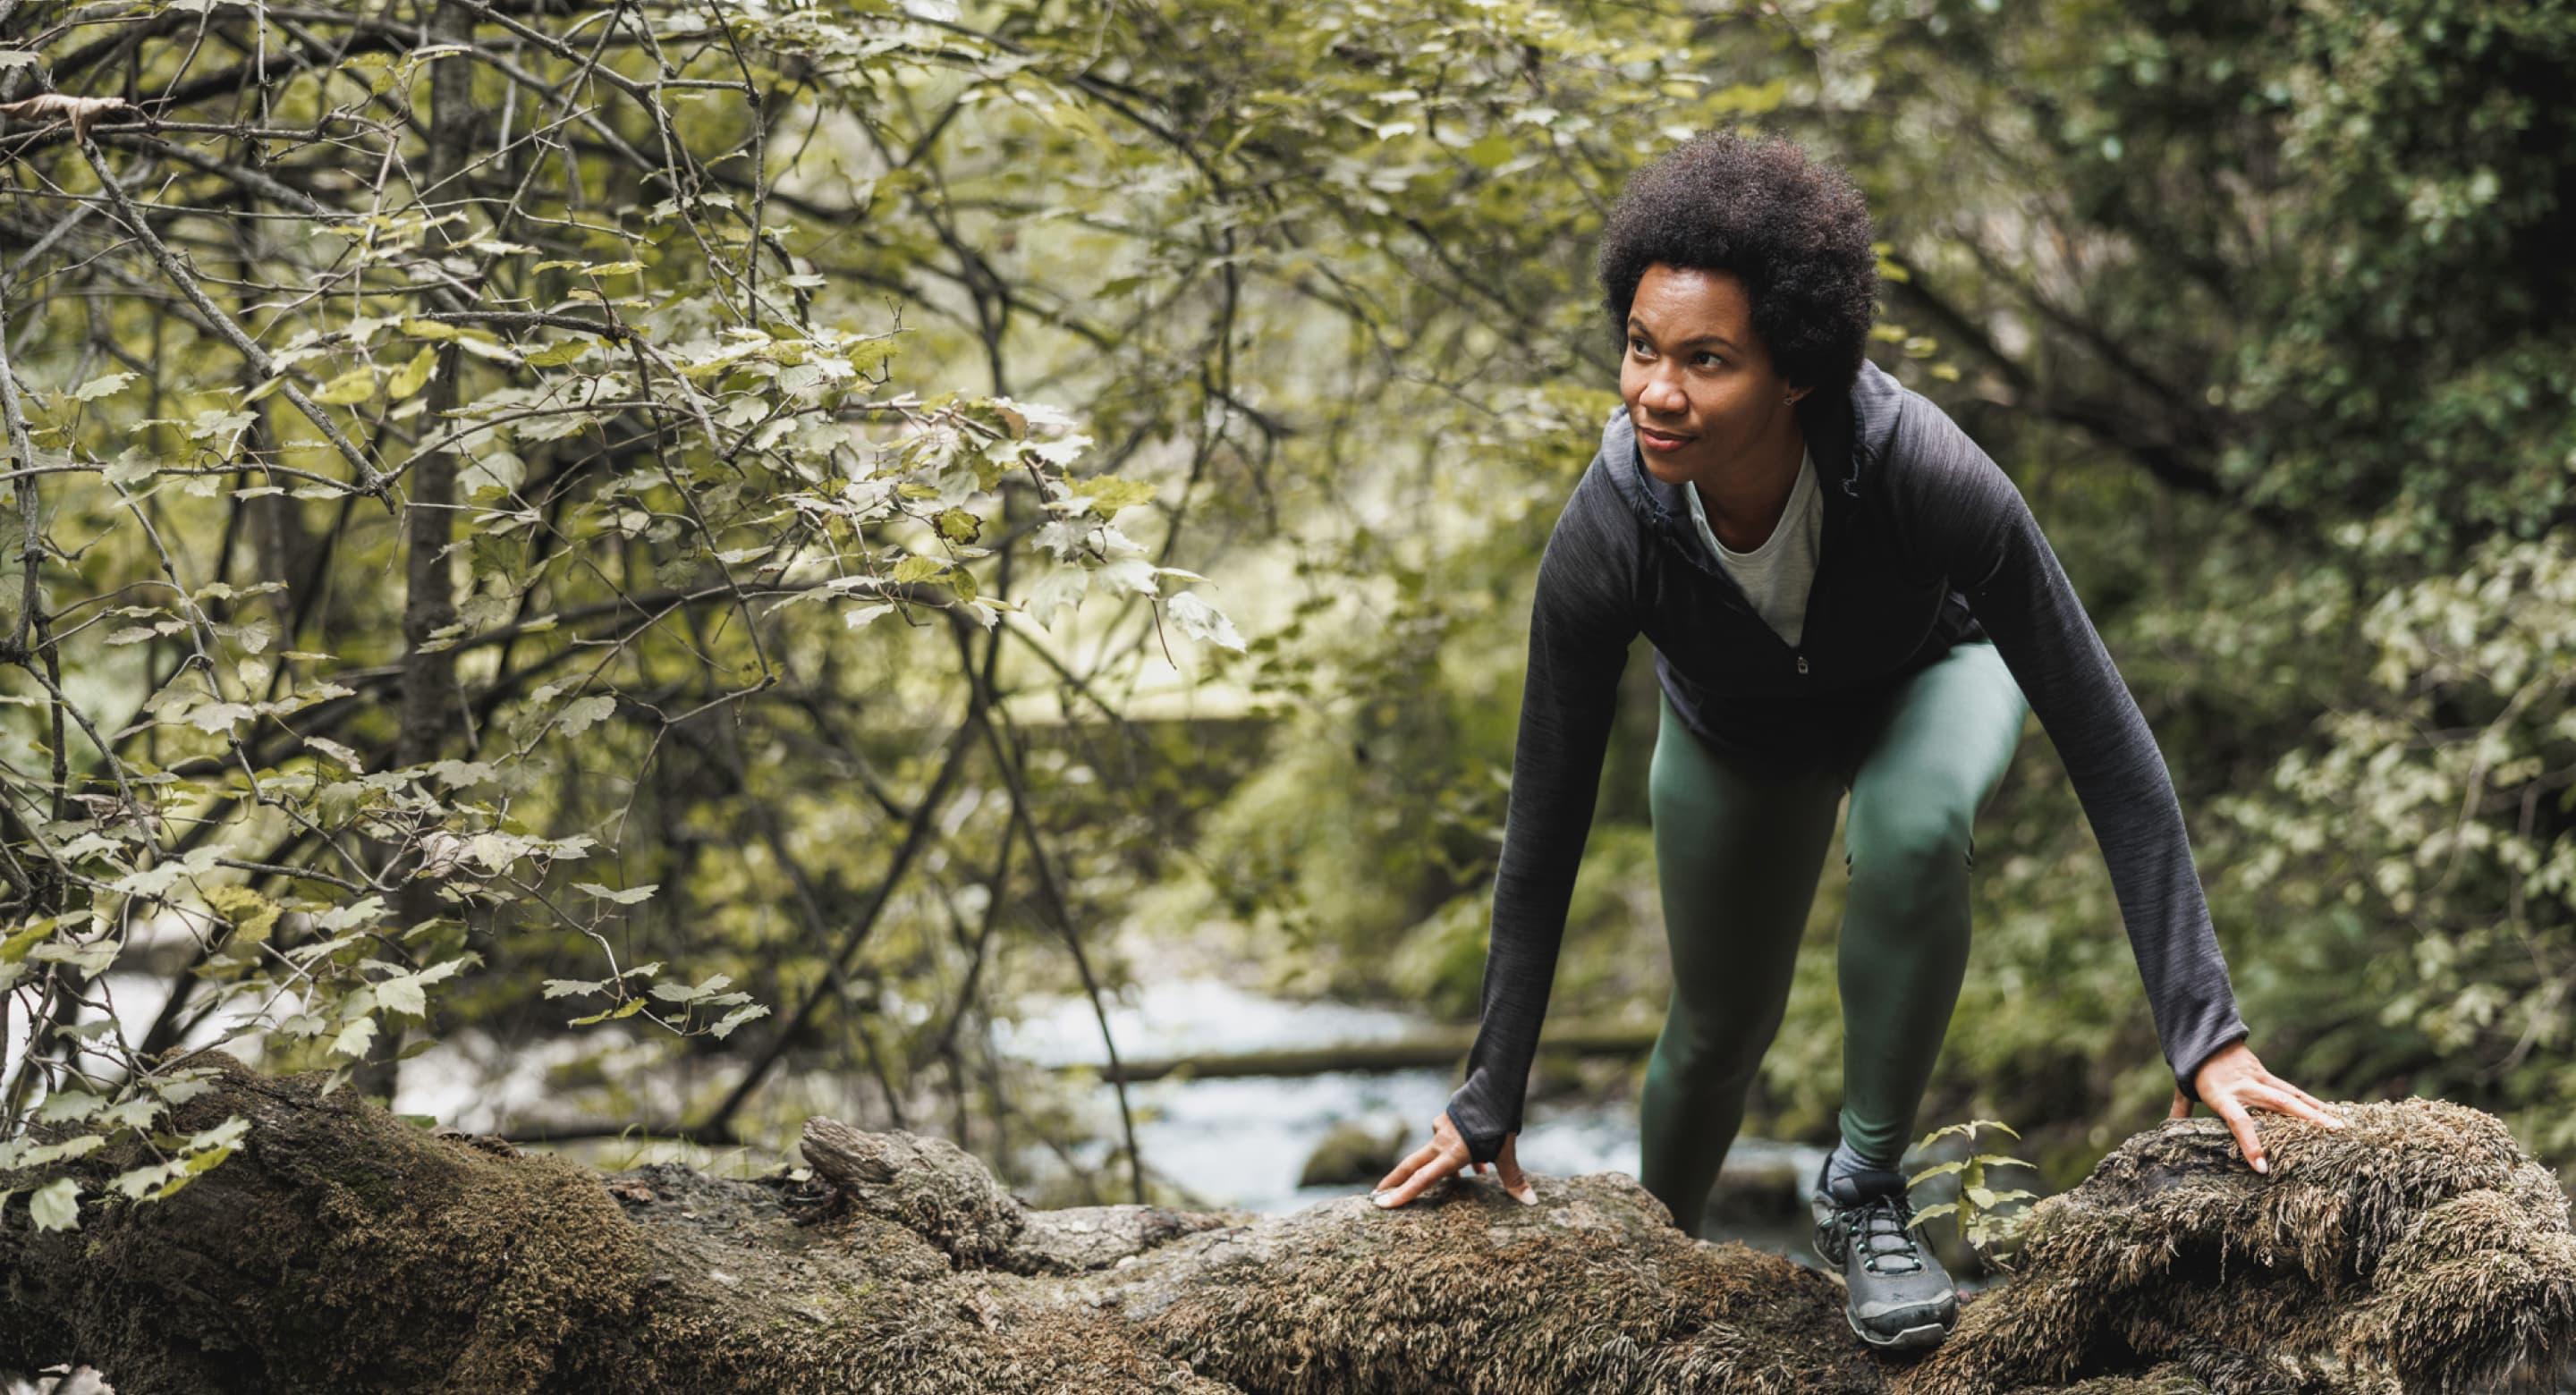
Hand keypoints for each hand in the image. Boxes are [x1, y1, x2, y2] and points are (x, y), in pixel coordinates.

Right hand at [1371, 1111, 1534, 1208]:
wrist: (1493, 1086)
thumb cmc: (1498, 1121)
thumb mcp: (1506, 1152)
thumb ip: (1514, 1178)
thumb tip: (1530, 1201)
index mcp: (1452, 1154)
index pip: (1422, 1179)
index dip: (1402, 1193)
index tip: (1382, 1204)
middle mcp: (1441, 1143)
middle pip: (1411, 1165)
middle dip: (1394, 1181)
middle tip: (1377, 1195)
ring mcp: (1442, 1130)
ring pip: (1433, 1154)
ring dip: (1439, 1170)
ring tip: (1461, 1182)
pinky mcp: (1447, 1120)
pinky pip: (1447, 1142)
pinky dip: (1456, 1154)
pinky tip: (1478, 1160)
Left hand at [2166, 1039, 2345, 1174]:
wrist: (2207, 1037)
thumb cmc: (2196, 1070)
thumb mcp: (2185, 1088)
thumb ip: (2180, 1108)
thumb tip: (2166, 1127)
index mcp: (2222, 1095)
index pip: (2238, 1121)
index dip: (2250, 1143)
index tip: (2263, 1167)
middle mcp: (2246, 1088)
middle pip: (2278, 1105)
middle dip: (2304, 1122)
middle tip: (2330, 1138)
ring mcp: (2261, 1081)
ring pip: (2292, 1097)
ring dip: (2317, 1113)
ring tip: (2341, 1128)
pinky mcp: (2270, 1077)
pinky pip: (2293, 1092)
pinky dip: (2313, 1103)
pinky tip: (2333, 1114)